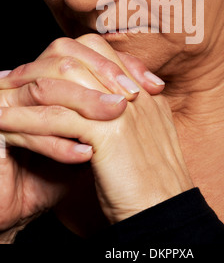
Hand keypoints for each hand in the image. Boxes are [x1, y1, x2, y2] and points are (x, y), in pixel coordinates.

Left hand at [0, 68, 192, 224]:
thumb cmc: (151, 180)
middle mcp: (133, 91)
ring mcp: (121, 109)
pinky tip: (6, 126)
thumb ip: (128, 112)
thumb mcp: (144, 136)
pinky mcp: (108, 134)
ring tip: (0, 100)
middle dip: (37, 66)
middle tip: (10, 78)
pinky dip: (25, 121)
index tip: (37, 70)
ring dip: (23, 92)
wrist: (168, 211)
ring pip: (61, 86)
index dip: (63, 56)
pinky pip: (56, 118)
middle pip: (76, 57)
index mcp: (142, 89)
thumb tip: (100, 101)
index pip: (98, 50)